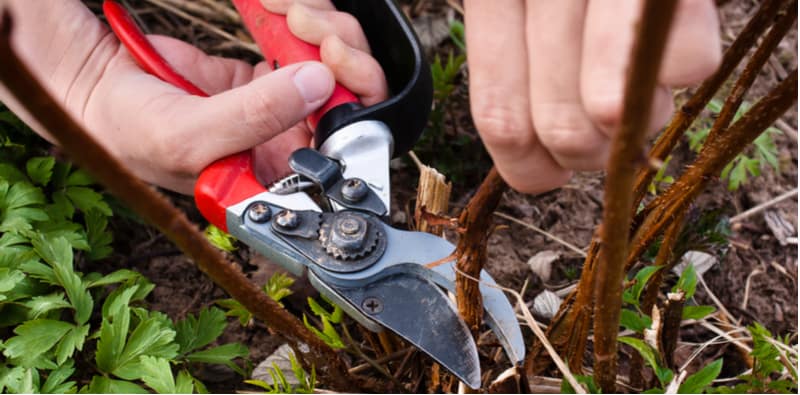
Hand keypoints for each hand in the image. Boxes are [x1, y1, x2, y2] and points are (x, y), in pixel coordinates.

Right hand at [1, 0, 385, 193]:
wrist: (89, 85)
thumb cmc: (129, 133)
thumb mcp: (190, 138)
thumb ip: (255, 117)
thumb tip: (318, 86)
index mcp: (275, 174)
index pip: (343, 146)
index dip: (355, 103)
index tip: (336, 61)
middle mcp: (284, 141)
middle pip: (349, 96)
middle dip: (341, 52)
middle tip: (313, 25)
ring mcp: (276, 102)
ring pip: (330, 62)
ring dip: (318, 26)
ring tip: (286, 9)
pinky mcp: (262, 70)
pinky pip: (300, 38)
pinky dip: (295, 16)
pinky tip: (276, 6)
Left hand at [463, 0, 721, 192]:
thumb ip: (515, 65)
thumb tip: (534, 156)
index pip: (502, 116)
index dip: (528, 165)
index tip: (549, 171)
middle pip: (562, 126)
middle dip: (590, 151)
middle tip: (605, 129)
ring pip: (616, 109)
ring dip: (639, 117)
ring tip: (638, 79)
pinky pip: (688, 65)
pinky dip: (684, 70)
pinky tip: (669, 42)